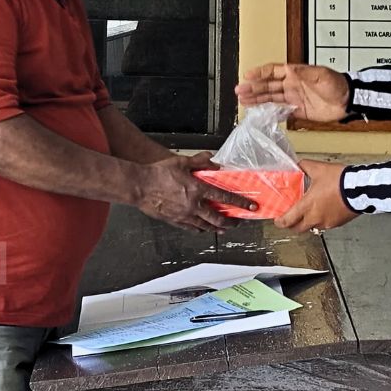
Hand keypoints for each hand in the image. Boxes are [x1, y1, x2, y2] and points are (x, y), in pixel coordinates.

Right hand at [131, 154, 254, 231]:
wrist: (139, 186)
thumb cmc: (158, 173)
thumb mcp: (181, 162)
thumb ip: (200, 161)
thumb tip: (213, 161)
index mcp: (198, 188)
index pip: (225, 197)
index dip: (241, 203)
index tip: (251, 207)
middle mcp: (194, 204)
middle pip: (218, 218)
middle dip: (231, 222)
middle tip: (237, 222)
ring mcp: (184, 215)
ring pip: (206, 226)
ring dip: (217, 228)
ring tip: (223, 228)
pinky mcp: (175, 221)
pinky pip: (192, 228)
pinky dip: (200, 229)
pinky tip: (203, 229)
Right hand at [235, 63, 350, 122]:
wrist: (348, 101)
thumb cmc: (338, 84)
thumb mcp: (321, 75)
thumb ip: (305, 73)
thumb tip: (290, 69)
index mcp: (296, 74)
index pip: (273, 71)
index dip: (260, 73)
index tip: (248, 75)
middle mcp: (292, 85)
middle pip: (268, 86)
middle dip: (253, 88)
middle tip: (240, 91)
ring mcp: (294, 98)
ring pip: (271, 98)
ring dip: (257, 99)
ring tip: (243, 100)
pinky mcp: (298, 111)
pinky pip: (281, 111)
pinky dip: (270, 112)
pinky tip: (260, 112)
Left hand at [274, 160, 358, 231]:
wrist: (360, 188)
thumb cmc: (340, 180)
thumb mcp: (319, 169)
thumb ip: (305, 166)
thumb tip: (298, 165)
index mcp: (307, 206)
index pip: (288, 220)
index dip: (280, 222)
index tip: (278, 220)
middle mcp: (315, 217)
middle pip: (298, 229)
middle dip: (292, 225)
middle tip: (290, 219)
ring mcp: (327, 222)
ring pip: (312, 227)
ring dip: (308, 222)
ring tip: (309, 213)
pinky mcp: (338, 223)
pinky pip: (325, 225)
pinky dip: (322, 220)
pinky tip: (324, 210)